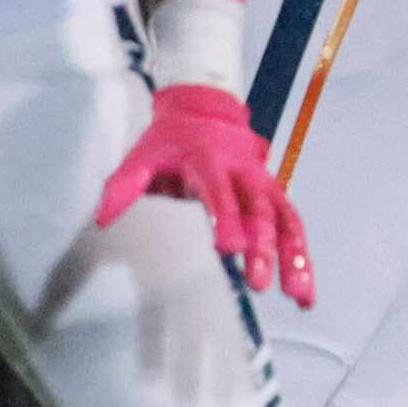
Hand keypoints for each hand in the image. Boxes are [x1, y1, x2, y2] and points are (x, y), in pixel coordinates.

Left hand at [97, 83, 313, 305]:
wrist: (203, 111)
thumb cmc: (170, 141)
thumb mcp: (142, 155)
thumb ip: (123, 185)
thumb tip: (102, 219)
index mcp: (208, 161)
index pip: (218, 192)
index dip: (225, 218)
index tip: (228, 249)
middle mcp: (243, 173)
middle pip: (258, 211)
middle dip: (261, 248)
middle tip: (258, 283)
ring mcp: (264, 184)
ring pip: (286, 220)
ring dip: (294, 258)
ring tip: (299, 295)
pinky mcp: (275, 195)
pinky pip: (294, 225)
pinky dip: (302, 257)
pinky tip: (304, 292)